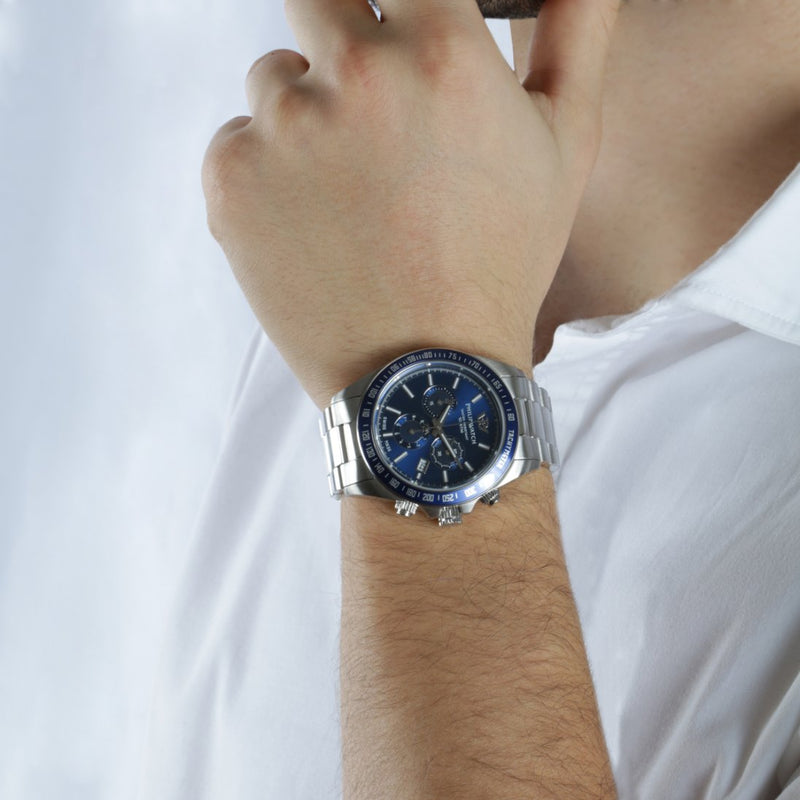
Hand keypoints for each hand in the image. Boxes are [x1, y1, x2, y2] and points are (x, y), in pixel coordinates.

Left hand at [203, 0, 620, 407]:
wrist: (427, 371)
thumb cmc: (500, 263)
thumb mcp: (566, 144)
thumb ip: (580, 25)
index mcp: (437, 51)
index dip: (403, 5)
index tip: (401, 28)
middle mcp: (351, 75)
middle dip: (343, 36)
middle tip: (373, 109)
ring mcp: (280, 129)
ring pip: (274, 78)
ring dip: (304, 116)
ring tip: (350, 194)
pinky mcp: (229, 181)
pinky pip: (237, 140)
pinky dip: (266, 172)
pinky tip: (311, 225)